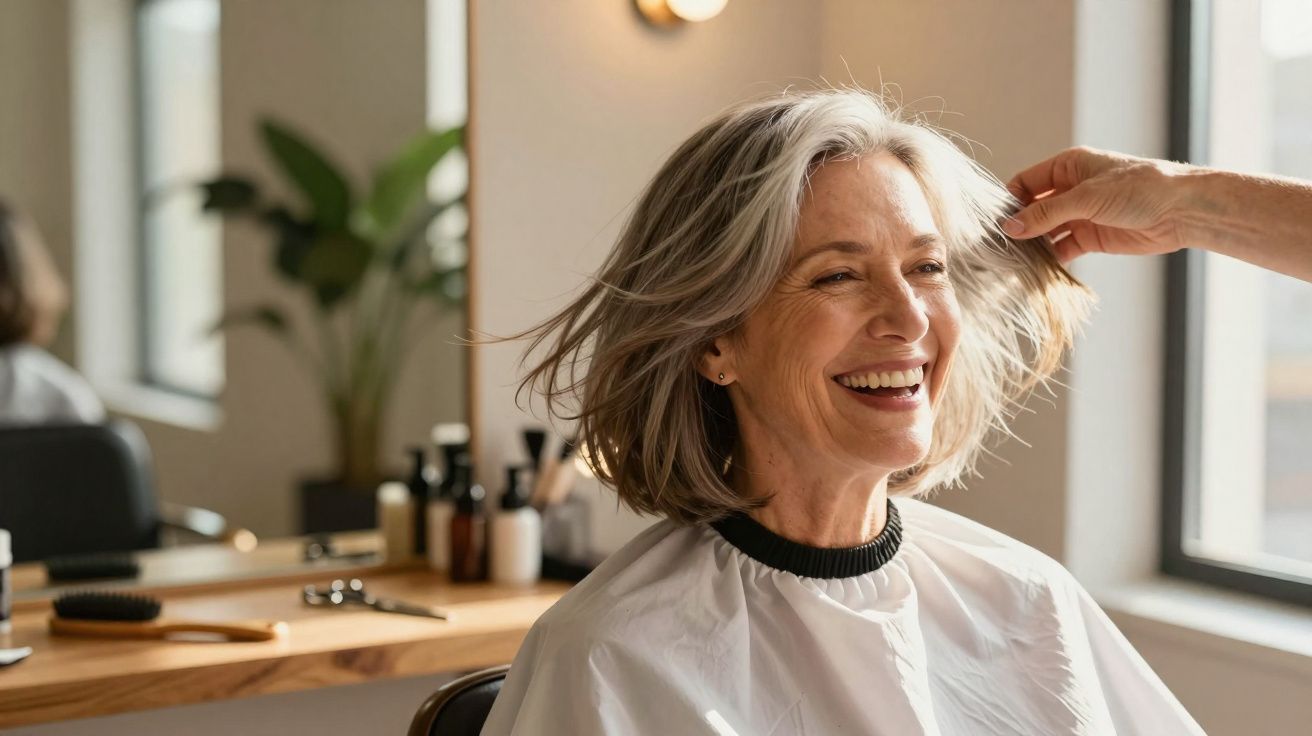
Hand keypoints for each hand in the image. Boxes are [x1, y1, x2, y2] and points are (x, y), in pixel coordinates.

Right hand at [1003, 146, 1192, 263]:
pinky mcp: (1092, 237)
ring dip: (1034, 244)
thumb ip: (1047, 213)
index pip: (1027, 182)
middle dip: (1019, 226)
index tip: (996, 222)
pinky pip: (1063, 248)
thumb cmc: (1139, 188)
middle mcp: (1071, 190)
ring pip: (1046, 231)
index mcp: (1068, 167)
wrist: (1181, 211)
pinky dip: (1051, 259)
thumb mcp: (1087, 197)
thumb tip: (1010, 227)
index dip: (1010, 201)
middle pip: (1034, 209)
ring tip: (1017, 261)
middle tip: (1002, 246)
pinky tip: (1040, 268)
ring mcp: (1081, 215)